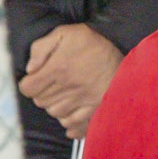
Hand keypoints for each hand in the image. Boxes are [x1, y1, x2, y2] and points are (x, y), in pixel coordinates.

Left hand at [18, 24, 121, 139]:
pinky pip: (73, 125)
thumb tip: (29, 69)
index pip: (28, 88)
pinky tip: (72, 111)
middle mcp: (68, 89)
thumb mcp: (65, 33)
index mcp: (58, 69)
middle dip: (42, 93)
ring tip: (64, 95)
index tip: (37, 78)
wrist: (129, 56)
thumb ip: (41, 47)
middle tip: (53, 84)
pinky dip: (69, 121)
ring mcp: (82, 102)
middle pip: (41, 102)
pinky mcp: (95, 111)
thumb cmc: (95, 42)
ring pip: (55, 113)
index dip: (29, 83)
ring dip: (55, 106)